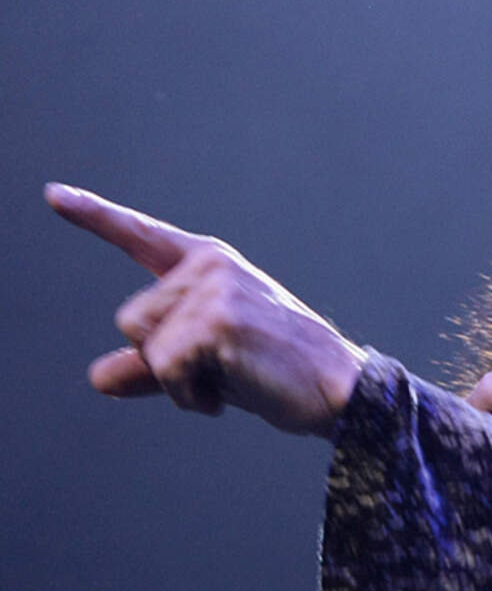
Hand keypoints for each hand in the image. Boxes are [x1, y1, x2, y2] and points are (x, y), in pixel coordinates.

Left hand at [45, 182, 365, 437]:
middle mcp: (211, 267)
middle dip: (163, 359)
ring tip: (229, 379)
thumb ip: (150, 366)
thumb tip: (99, 376)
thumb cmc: (278, 373)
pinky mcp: (218, 322)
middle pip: (132, 318)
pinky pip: (164, 368)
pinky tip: (229, 392)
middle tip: (221, 370)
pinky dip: (189, 395)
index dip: (95, 215)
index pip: (144, 237)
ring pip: (144, 343)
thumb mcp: (206, 364)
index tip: (53, 195)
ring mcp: (216, 290)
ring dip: (176, 379)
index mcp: (211, 265)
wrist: (339, 389)